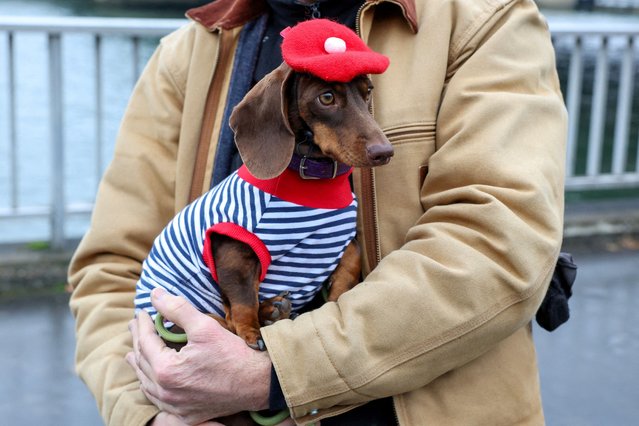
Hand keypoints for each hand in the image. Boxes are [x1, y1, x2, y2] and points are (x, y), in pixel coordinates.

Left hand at [127, 288, 271, 423]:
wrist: (257, 383)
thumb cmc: (233, 354)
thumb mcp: (204, 326)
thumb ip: (176, 309)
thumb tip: (155, 294)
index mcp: (166, 370)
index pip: (146, 342)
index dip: (142, 324)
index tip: (142, 312)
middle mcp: (166, 392)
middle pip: (143, 362)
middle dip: (138, 341)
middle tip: (135, 325)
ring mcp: (175, 407)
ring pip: (147, 384)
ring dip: (140, 366)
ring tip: (133, 353)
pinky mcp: (185, 415)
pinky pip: (159, 401)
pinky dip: (151, 387)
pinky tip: (150, 381)